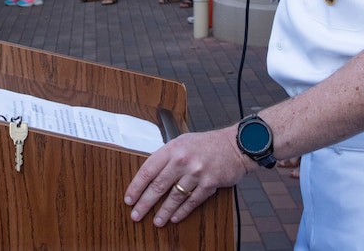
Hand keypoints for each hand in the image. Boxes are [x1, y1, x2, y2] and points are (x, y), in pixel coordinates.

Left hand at [125, 128, 252, 225]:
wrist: (235, 145)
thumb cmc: (206, 144)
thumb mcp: (182, 142)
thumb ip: (166, 156)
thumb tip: (149, 174)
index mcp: (172, 148)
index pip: (148, 170)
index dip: (136, 186)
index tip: (129, 199)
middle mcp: (182, 160)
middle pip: (158, 186)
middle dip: (145, 203)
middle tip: (136, 215)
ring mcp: (196, 172)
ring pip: (175, 197)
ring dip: (164, 212)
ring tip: (156, 222)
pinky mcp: (210, 183)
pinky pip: (192, 201)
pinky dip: (182, 211)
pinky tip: (174, 218)